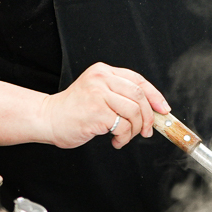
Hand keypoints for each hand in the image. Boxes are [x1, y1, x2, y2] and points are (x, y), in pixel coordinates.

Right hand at [40, 62, 170, 149]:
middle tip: (146, 130)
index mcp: (103, 71)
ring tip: (125, 137)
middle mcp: (102, 79)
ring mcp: (99, 94)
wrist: (48, 119)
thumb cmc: (74, 110)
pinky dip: (124, 137)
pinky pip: (124, 126)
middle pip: (140, 95)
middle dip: (148, 116)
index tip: (163, 110)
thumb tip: (152, 110)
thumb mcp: (98, 93)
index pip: (138, 80)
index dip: (155, 96)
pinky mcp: (97, 112)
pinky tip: (115, 140)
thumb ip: (120, 95)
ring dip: (135, 130)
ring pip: (135, 111)